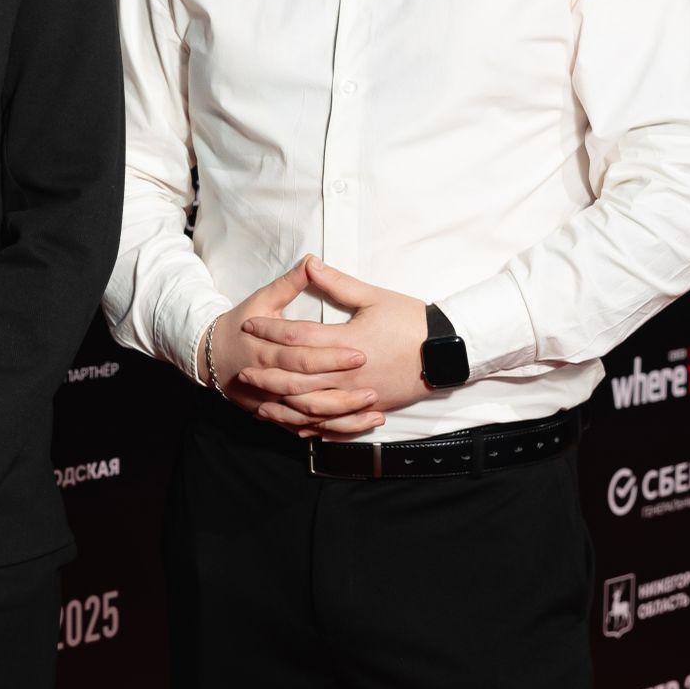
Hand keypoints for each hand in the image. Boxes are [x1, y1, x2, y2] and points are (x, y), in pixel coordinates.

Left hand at [237, 255, 429, 434]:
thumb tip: (310, 263)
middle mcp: (347, 373)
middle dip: (267, 373)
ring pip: (310, 405)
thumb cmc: (411, 320)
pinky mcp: (367, 407)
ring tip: (261, 400)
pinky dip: (311, 425)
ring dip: (282, 404)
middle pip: (296, 377)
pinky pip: (333, 422)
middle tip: (244, 370)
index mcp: (346, 342)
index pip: (297, 337)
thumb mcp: (374, 297)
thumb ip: (338, 283)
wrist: (445, 350)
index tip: (250, 325)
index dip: (270, 330)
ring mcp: (357, 394)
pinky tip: (295, 423)